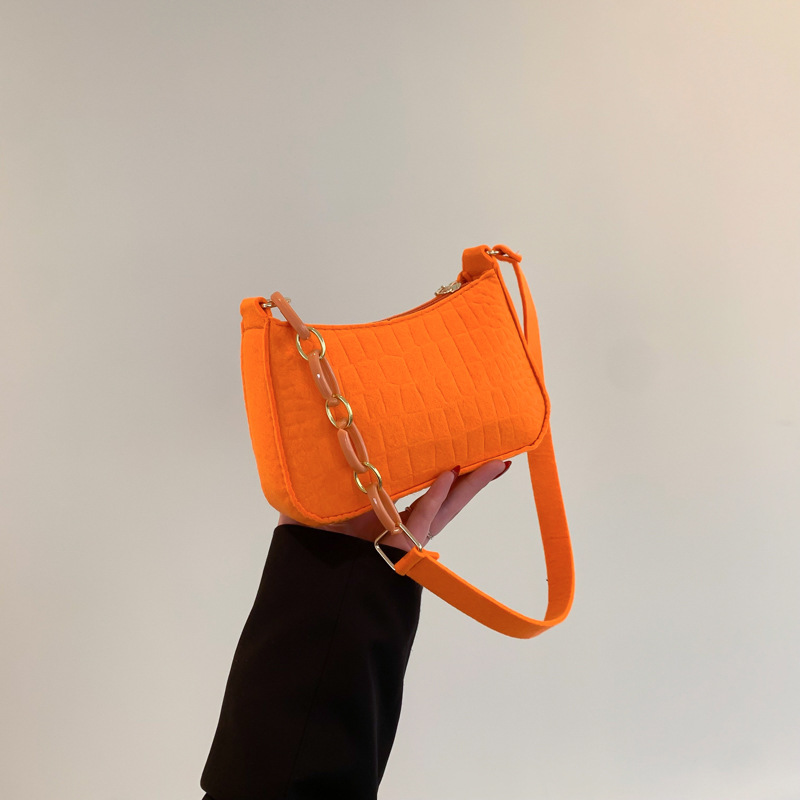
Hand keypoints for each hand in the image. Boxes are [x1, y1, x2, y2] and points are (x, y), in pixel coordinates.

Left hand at [277, 459, 511, 551]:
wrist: (306, 592)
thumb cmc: (304, 548)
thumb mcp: (310, 503)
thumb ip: (321, 474)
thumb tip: (324, 438)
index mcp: (376, 513)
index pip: (414, 486)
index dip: (434, 468)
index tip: (451, 446)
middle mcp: (393, 524)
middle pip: (439, 494)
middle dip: (468, 476)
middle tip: (494, 456)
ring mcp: (400, 536)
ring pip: (443, 506)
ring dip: (470, 484)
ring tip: (497, 464)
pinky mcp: (399, 549)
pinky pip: (422, 519)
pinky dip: (437, 497)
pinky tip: (454, 475)